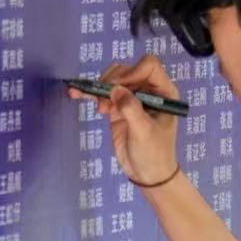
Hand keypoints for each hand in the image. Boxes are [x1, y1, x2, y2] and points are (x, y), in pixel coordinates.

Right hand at [67, 54, 183, 188]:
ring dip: (102, 88)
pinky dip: (90, 93)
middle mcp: (148, 90)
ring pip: (114, 79)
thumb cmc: (154, 153)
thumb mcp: (145, 132)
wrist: (146, 173)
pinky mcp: (117, 107)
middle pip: (128, 70)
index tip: (119, 88)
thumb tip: (116, 89)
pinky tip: (76, 93)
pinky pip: (103, 94)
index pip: (149, 66)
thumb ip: (131, 109)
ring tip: (100, 108)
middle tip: (105, 101)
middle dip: (113, 81)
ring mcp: (132, 98)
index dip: (133, 71)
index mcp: (163, 92)